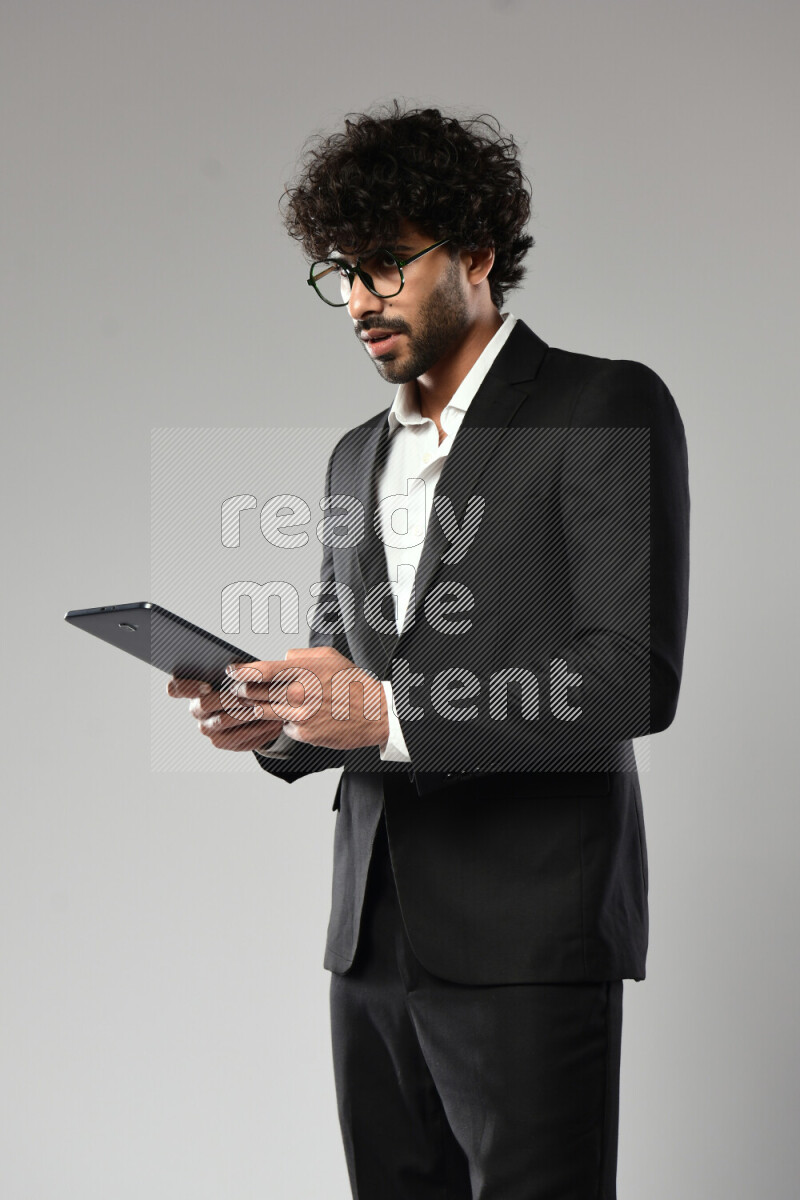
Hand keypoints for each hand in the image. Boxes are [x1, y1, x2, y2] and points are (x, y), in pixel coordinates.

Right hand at [166, 677, 284, 752]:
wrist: (255, 706)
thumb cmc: (244, 682)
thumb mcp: (240, 670)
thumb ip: (234, 667)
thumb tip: (237, 668)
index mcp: (192, 689)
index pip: (177, 687)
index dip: (188, 686)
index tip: (206, 685)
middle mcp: (196, 711)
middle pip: (204, 704)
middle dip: (226, 697)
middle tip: (246, 694)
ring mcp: (209, 729)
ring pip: (223, 722)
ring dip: (243, 713)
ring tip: (263, 706)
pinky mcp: (224, 742)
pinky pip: (239, 738)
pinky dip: (257, 728)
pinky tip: (271, 720)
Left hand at [225, 646, 389, 751]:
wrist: (375, 713)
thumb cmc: (353, 684)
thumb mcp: (329, 657)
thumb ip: (301, 656)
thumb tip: (281, 660)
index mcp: (304, 671)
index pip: (262, 671)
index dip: (242, 671)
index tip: (231, 672)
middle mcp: (299, 694)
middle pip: (256, 693)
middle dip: (242, 691)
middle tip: (237, 689)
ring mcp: (299, 715)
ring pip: (264, 711)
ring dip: (255, 708)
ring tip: (253, 703)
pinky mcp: (303, 733)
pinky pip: (284, 726)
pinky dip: (285, 721)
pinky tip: (295, 716)